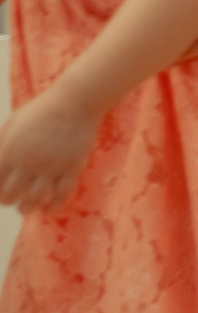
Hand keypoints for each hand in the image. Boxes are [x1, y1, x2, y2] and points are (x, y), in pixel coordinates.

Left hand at [0, 93, 102, 210]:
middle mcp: (28, 163)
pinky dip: (53, 207)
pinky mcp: (71, 169)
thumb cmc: (40, 111)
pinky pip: (62, 196)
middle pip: (11, 195)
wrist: (74, 102)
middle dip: (8, 200)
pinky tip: (49, 209)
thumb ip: (1, 145)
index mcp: (9, 152)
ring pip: (34, 200)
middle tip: (11, 199)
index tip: (0, 190)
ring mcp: (51, 167)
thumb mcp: (12, 124)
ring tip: (26, 207)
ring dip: (27, 208)